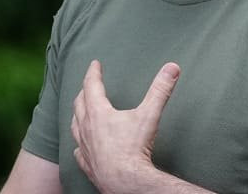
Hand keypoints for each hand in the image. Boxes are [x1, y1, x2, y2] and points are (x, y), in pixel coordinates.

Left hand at [71, 59, 180, 193]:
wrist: (126, 182)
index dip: (93, 72)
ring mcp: (85, 147)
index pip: (92, 85)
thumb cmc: (134, 149)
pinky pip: (78, 151)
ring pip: (75, 126)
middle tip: (89, 84)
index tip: (95, 64)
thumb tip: (172, 68)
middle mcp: (87, 127)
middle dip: (84, 91)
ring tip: (81, 110)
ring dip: (78, 115)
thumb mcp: (149, 114)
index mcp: (98, 112)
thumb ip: (160, 90)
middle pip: (80, 103)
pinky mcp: (87, 164)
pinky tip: (80, 145)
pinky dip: (79, 144)